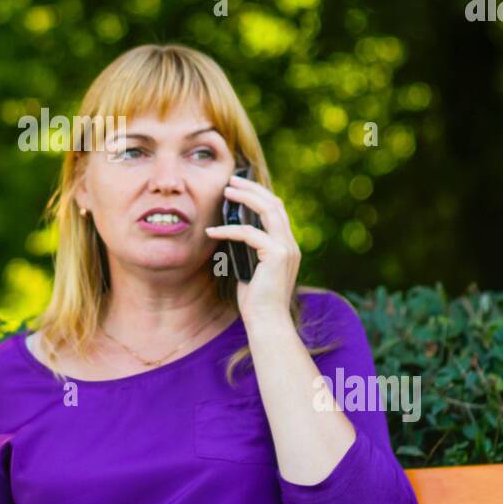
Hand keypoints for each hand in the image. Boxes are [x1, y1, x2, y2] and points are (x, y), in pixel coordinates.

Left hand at [205, 173, 300, 325]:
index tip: (238, 187)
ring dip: (245, 198)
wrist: (267, 322)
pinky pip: (249, 234)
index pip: (277, 210)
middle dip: (252, 189)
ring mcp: (287, 248)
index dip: (259, 195)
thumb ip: (247, 250)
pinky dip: (228, 230)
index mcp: (287, 246)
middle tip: (231, 180)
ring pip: (268, 210)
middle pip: (274, 203)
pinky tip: (211, 231)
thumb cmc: (255, 301)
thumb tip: (229, 232)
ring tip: (226, 192)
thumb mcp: (250, 268)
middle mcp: (291, 244)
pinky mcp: (277, 255)